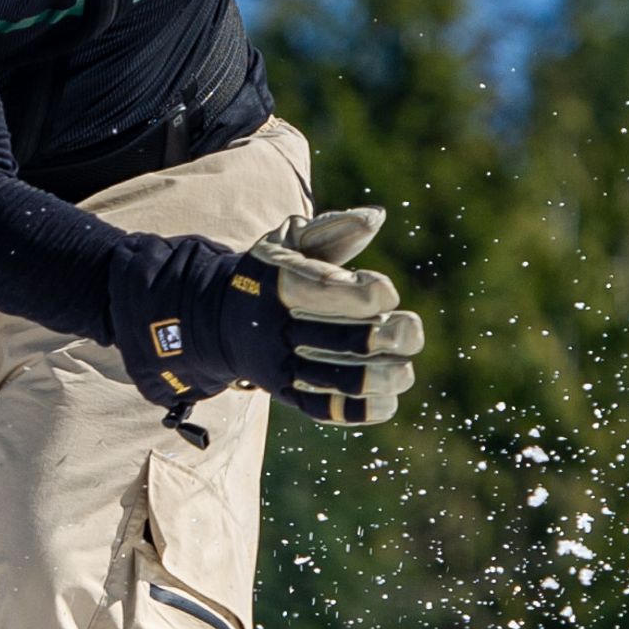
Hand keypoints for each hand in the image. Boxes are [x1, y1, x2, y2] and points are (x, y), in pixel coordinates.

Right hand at [105, 201, 422, 418]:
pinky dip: (361, 410)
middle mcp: (274, 327)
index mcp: (276, 282)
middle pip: (334, 338)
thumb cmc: (270, 272)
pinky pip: (323, 408)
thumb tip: (375, 218)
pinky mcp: (286, 393)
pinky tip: (389, 400)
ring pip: (333, 379)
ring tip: (404, 369)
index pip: (322, 289)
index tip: (386, 291)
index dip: (365, 293)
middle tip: (410, 329)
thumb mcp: (289, 240)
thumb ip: (333, 229)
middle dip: (383, 337)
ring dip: (379, 378)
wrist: (218, 319)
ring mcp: (279, 364)